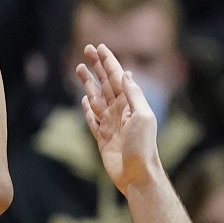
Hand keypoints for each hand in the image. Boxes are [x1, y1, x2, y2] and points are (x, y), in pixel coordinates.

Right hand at [76, 44, 160, 194]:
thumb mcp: (143, 116)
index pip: (117, 77)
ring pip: (96, 99)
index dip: (108, 61)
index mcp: (131, 104)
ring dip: (88, 83)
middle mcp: (121, 112)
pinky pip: (93, 120)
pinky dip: (88, 110)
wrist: (137, 175)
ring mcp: (111, 125)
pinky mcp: (103, 139)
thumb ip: (134, 95)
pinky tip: (84, 100)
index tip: (99, 47)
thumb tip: (126, 73)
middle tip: (86, 49)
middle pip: (105, 83)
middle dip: (96, 66)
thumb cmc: (144, 146)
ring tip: (79, 68)